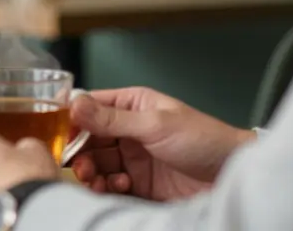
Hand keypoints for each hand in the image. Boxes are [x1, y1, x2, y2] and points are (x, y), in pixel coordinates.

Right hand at [68, 87, 255, 201]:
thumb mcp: (155, 125)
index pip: (92, 106)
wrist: (231, 176)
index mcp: (133, 105)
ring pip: (97, 163)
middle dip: (81, 152)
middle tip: (80, 165)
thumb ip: (113, 119)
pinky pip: (111, 184)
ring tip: (96, 180)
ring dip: (92, 172)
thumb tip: (75, 105)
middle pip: (89, 138)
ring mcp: (134, 156)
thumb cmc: (203, 140)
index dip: (74, 119)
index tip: (61, 134)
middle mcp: (129, 129)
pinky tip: (120, 186)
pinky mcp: (140, 182)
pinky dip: (108, 187)